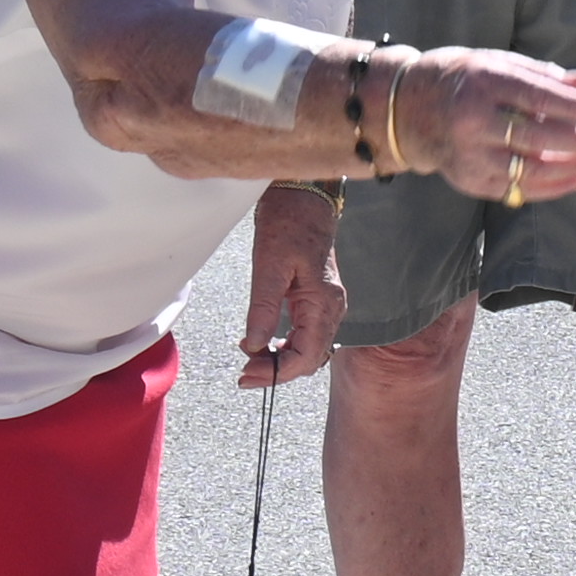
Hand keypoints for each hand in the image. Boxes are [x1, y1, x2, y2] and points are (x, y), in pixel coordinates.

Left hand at [239, 184, 343, 387]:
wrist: (304, 199)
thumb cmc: (288, 225)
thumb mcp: (269, 266)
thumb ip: (263, 309)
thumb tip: (254, 345)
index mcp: (323, 303)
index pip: (305, 355)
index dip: (276, 372)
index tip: (246, 376)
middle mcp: (331, 308)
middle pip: (310, 359)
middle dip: (277, 371)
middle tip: (243, 373)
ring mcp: (328, 305)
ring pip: (309, 350)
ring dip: (281, 361)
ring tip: (250, 359)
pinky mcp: (318, 300)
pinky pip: (307, 336)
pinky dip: (286, 347)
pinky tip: (264, 343)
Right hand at [405, 48, 575, 203]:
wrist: (404, 110)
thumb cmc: (460, 79)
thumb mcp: (495, 63)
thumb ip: (540, 74)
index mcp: (483, 83)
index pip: (541, 99)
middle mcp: (474, 120)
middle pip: (540, 138)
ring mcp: (469, 154)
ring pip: (531, 168)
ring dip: (574, 166)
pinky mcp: (468, 179)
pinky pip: (516, 189)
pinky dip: (552, 186)